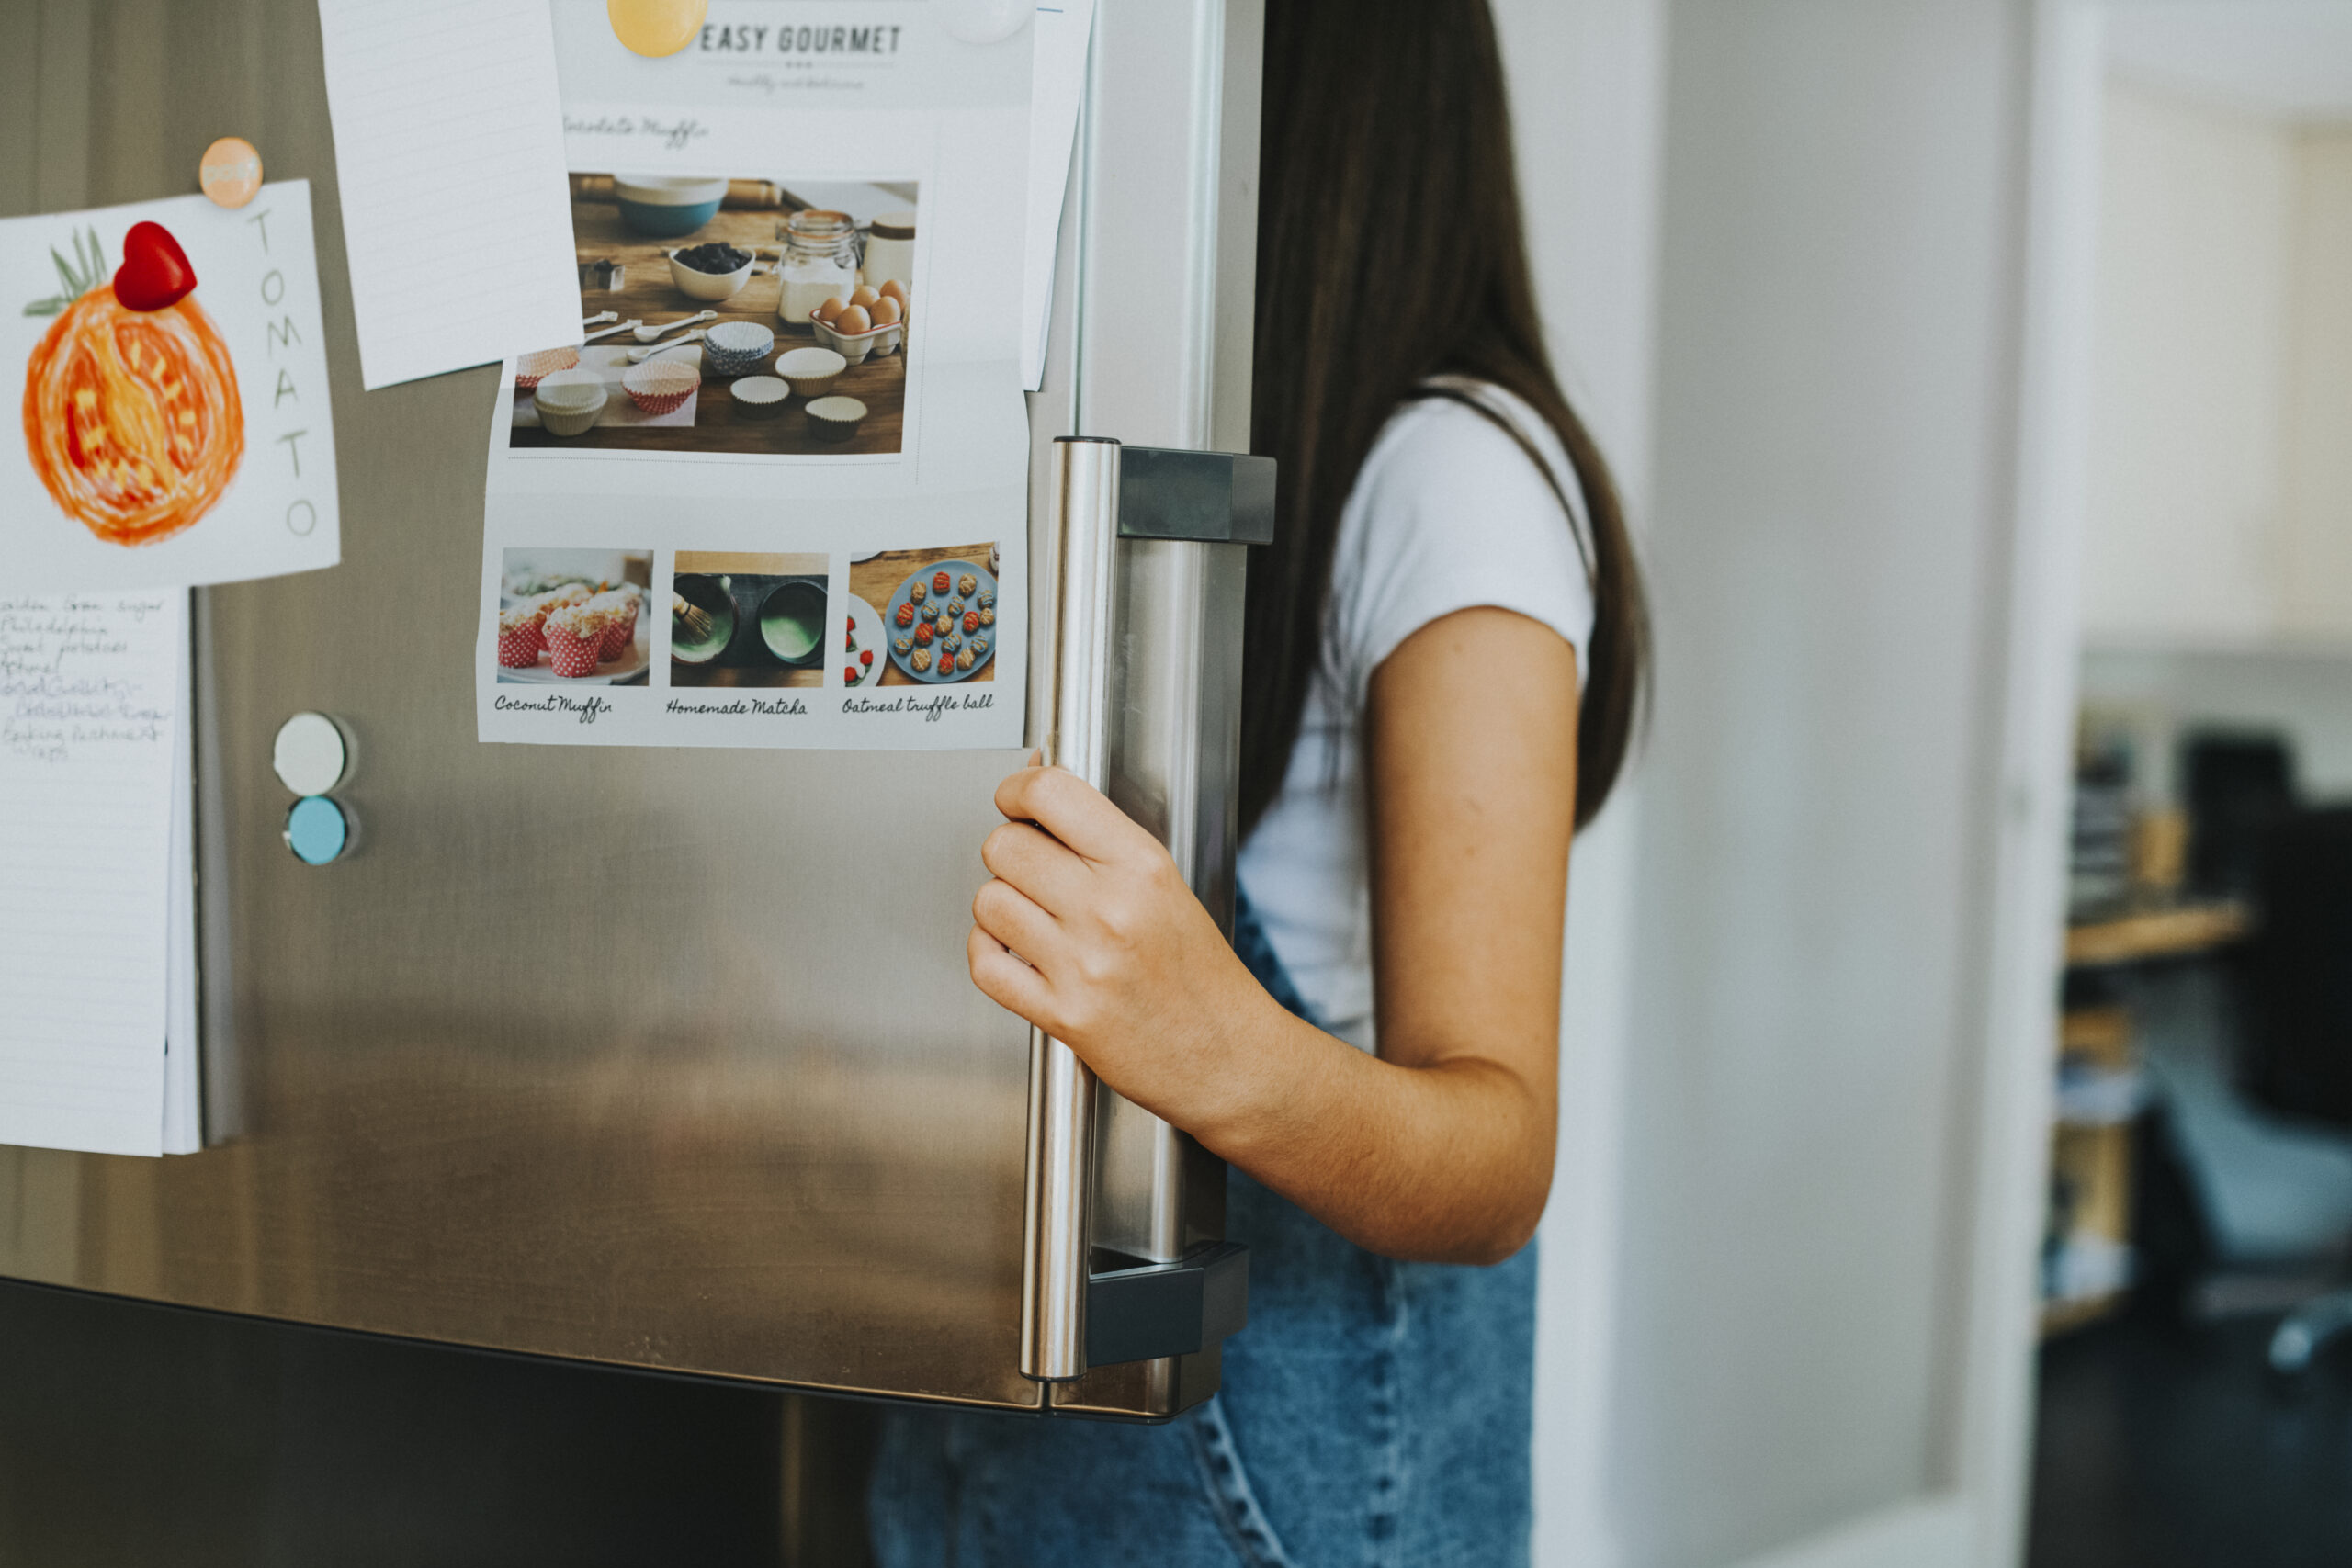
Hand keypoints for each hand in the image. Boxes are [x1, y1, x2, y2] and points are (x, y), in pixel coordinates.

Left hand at [969, 758, 1288, 1134]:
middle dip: (1009, 852)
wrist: (1227, 1057)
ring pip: (989, 901)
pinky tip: (1013, 952)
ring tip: (1031, 917)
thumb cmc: (1202, 976)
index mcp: (1142, 867)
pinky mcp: (1062, 1015)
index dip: (1017, 789)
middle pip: (1006, 846)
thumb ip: (1104, 843)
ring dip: (1000, 906)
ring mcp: (1083, 964)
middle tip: (1029, 868)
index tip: (1015, 799)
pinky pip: (985, 964)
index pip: (1051, 795)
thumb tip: (1037, 797)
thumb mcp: (1168, 886)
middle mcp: (1110, 910)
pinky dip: (987, 953)